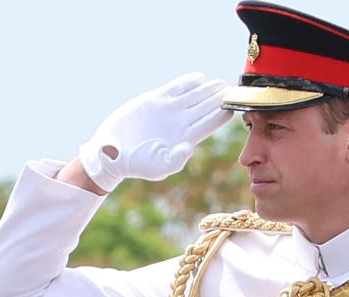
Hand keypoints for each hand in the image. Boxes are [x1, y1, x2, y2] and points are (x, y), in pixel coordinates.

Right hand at [78, 73, 231, 191]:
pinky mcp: (154, 100)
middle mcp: (181, 123)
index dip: (222, 116)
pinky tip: (199, 78)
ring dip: (207, 89)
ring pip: (193, 96)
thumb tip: (189, 147)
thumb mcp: (159, 167)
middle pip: (205, 108)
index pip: (209, 125)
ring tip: (221, 83)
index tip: (234, 108)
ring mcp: (169, 110)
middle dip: (219, 99)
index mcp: (186, 138)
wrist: (113, 151)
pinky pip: (175, 88)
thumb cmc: (138, 164)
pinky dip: (187, 82)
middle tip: (234, 90)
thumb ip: (176, 159)